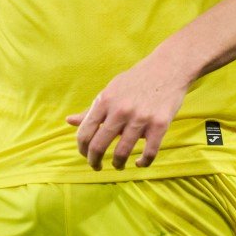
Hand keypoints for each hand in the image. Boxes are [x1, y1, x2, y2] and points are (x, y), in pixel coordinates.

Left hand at [66, 53, 188, 170]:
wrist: (167, 68)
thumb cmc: (134, 81)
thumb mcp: (110, 91)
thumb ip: (91, 110)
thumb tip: (69, 121)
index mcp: (105, 101)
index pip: (84, 132)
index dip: (82, 149)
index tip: (85, 156)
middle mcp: (120, 110)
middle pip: (99, 146)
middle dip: (94, 161)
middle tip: (97, 167)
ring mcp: (141, 118)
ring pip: (122, 153)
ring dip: (117, 164)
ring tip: (118, 165)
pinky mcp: (160, 125)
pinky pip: (149, 153)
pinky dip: (143, 163)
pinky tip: (139, 162)